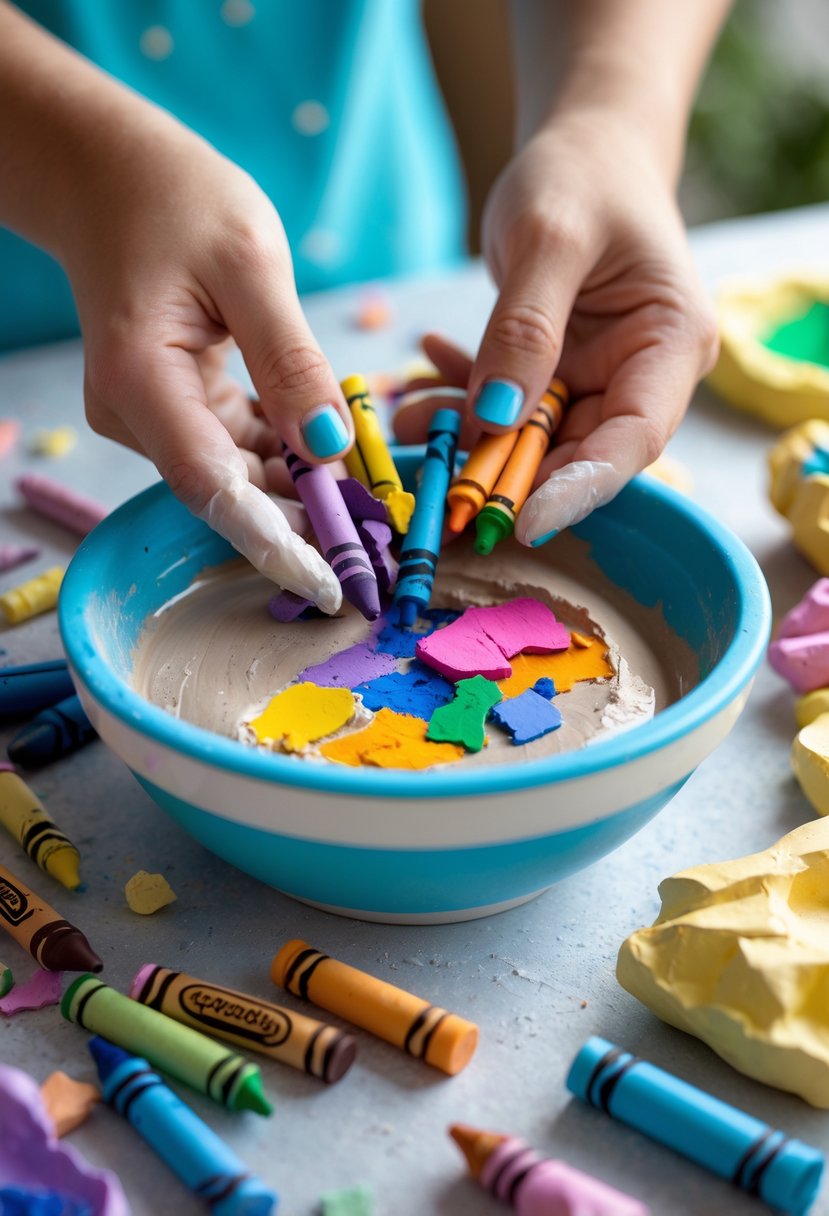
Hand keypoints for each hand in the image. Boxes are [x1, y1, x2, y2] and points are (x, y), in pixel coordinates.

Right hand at [60, 114, 350, 610]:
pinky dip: (288, 459)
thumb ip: (290, 360)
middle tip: (380, 554)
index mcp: (142, 379)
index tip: (330, 585)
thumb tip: (329, 446)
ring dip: (303, 496)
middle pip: (228, 492)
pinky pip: (238, 448)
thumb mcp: (250, 264)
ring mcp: (153, 414)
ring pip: (238, 476)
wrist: (112, 176)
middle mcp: (137, 413)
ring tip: (375, 516)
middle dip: (304, 527)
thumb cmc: (177, 199)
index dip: (273, 542)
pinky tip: (339, 466)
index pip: (211, 487)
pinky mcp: (175, 407)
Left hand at [394, 115, 718, 543]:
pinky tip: (423, 373)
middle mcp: (641, 373)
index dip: (580, 485)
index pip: (635, 437)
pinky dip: (463, 396)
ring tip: (410, 421)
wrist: (584, 146)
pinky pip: (507, 404)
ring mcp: (597, 376)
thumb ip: (523, 330)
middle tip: (442, 481)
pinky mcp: (558, 372)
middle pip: (579, 448)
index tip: (524, 519)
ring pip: (532, 434)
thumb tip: (495, 418)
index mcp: (670, 343)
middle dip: (507, 469)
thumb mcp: (549, 241)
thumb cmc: (583, 174)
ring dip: (470, 435)